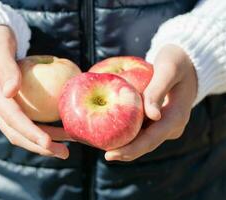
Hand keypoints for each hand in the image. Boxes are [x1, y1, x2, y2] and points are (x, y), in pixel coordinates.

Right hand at [0, 26, 71, 158]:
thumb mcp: (0, 46)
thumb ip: (6, 67)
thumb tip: (11, 91)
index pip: (11, 118)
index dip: (30, 132)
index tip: (49, 143)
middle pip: (16, 132)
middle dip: (39, 146)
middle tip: (64, 154)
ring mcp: (0, 107)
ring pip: (21, 131)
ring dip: (43, 141)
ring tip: (66, 146)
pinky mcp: (8, 106)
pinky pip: (25, 122)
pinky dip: (42, 129)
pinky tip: (59, 131)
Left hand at [105, 44, 197, 160]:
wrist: (187, 63)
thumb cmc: (176, 61)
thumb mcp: (168, 69)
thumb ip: (157, 90)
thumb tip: (152, 115)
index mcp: (176, 116)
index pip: (151, 139)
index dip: (131, 150)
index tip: (110, 155)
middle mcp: (171, 126)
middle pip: (146, 144)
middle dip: (125, 151)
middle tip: (105, 155)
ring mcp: (165, 125)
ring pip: (143, 139)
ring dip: (125, 143)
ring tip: (103, 144)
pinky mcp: (158, 121)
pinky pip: (142, 130)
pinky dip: (127, 132)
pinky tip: (111, 131)